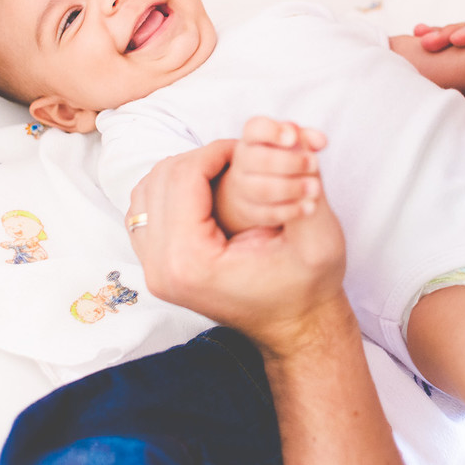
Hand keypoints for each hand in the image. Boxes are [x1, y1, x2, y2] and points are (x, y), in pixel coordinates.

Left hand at [124, 122, 347, 354]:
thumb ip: (307, 185)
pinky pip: (146, 211)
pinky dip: (172, 191)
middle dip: (200, 158)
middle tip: (237, 156)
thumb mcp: (318, 237)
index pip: (183, 176)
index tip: (246, 147)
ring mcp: (154, 271)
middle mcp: (161, 268)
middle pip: (160, 179)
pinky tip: (206, 190)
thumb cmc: (307, 287)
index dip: (216, 151)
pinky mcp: (157, 268)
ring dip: (184, 171)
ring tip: (223, 171)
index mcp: (191, 261)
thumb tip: (295, 139)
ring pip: (147, 191)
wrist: (296, 326)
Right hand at [215, 117, 327, 235]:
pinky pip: (267, 213)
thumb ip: (306, 137)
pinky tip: (309, 206)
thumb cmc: (279, 159)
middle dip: (290, 162)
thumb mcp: (291, 145)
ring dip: (292, 188)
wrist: (256, 189)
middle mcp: (242, 161)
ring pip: (262, 190)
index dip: (272, 131)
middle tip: (315, 164)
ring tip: (315, 188)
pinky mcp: (248, 210)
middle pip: (260, 160)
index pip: (255, 128)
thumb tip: (321, 140)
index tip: (293, 137)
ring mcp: (241, 187)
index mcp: (252, 139)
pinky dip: (290, 210)